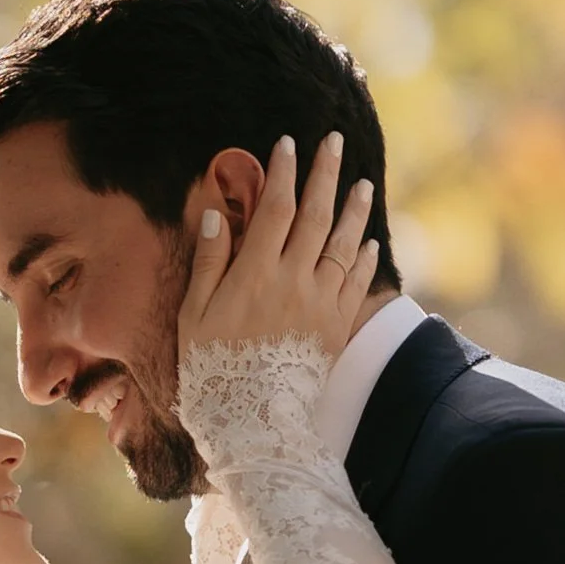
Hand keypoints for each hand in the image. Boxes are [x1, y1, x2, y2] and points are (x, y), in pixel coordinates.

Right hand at [176, 130, 380, 375]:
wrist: (254, 421)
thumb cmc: (214, 370)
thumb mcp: (194, 316)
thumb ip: (208, 263)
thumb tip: (218, 215)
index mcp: (255, 273)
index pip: (273, 209)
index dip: (282, 173)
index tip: (287, 144)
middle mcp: (294, 280)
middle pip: (315, 215)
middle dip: (324, 174)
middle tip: (333, 142)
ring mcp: (321, 303)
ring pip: (343, 244)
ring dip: (354, 210)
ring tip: (362, 183)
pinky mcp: (337, 327)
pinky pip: (357, 283)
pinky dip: (365, 258)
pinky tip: (370, 240)